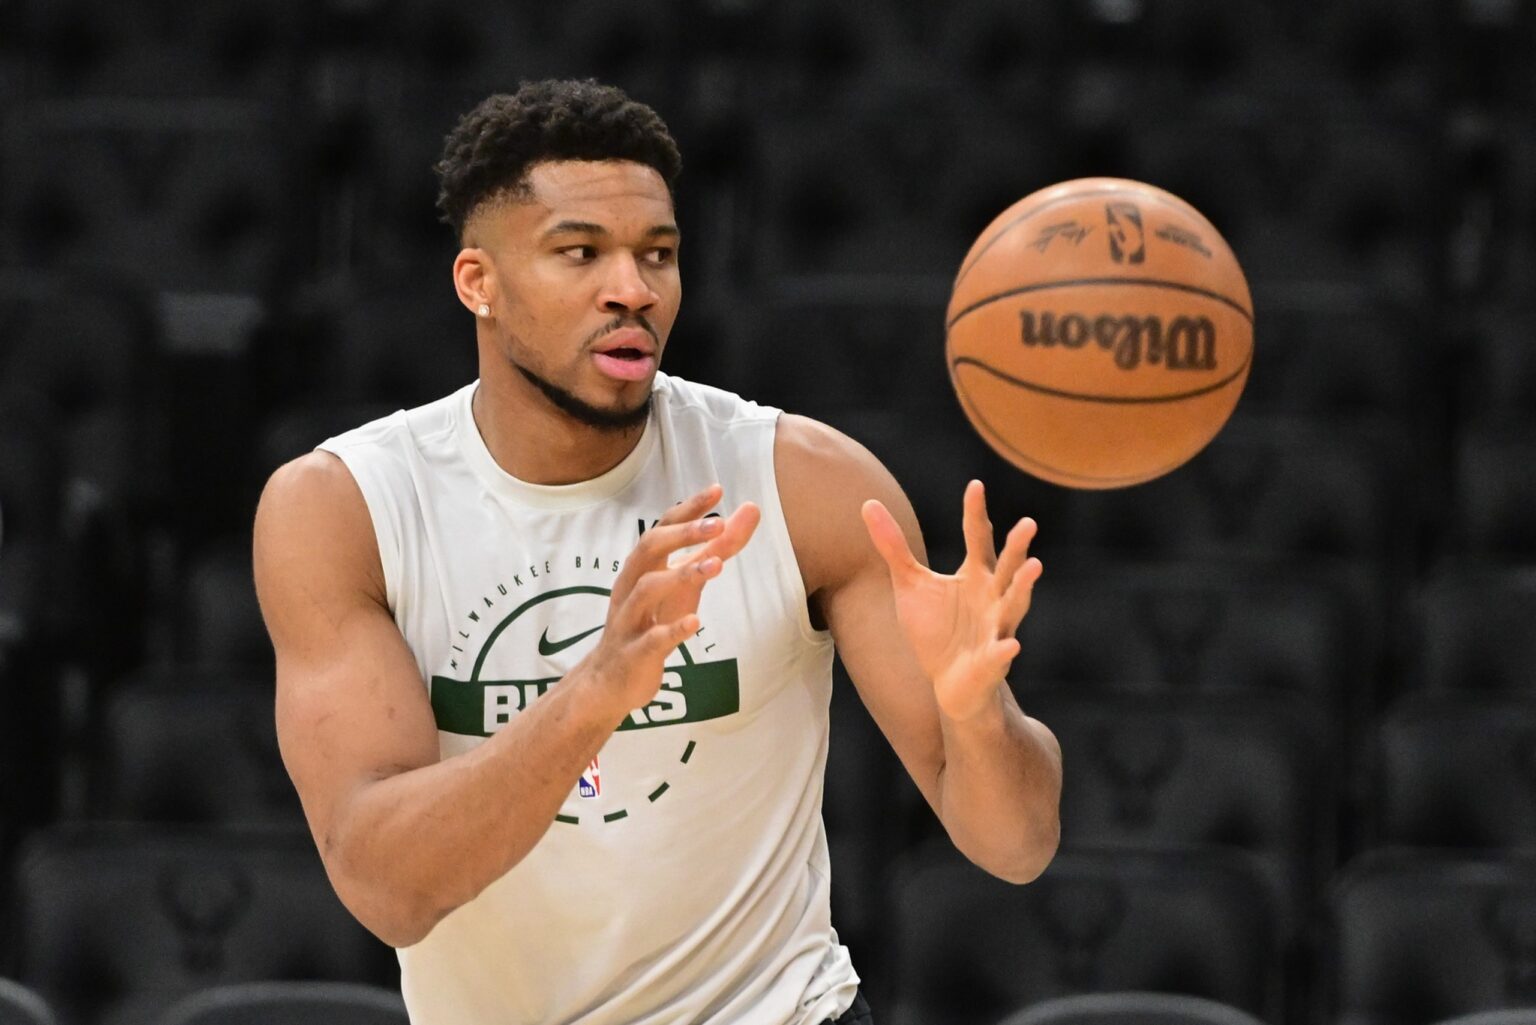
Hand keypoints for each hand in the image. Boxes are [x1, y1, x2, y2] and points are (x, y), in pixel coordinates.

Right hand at [580, 483, 759, 714]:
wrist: (610, 681)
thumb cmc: (650, 623)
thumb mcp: (685, 586)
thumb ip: (716, 550)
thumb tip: (750, 511)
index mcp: (643, 567)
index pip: (663, 527)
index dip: (688, 509)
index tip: (717, 490)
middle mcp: (631, 586)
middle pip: (649, 548)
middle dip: (683, 534)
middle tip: (718, 524)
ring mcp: (630, 619)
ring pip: (647, 589)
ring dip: (682, 575)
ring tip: (717, 566)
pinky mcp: (634, 653)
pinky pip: (651, 639)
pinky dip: (672, 630)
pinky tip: (695, 623)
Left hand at [862, 480, 1041, 721]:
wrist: (949, 683)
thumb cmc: (935, 630)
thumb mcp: (909, 584)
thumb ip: (893, 546)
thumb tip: (868, 503)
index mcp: (975, 575)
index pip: (978, 538)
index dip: (975, 513)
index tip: (975, 486)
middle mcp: (992, 596)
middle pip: (1006, 567)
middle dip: (1017, 547)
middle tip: (1028, 523)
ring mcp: (996, 627)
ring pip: (1014, 604)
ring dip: (1023, 587)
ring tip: (1035, 567)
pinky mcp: (992, 660)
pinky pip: (1000, 654)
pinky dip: (1005, 650)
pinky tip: (1011, 645)